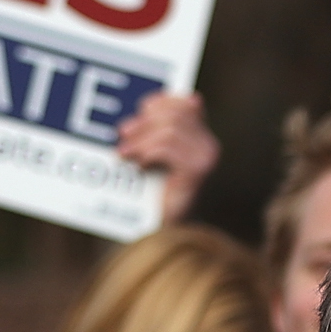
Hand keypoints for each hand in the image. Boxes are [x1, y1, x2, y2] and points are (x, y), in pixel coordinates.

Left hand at [116, 89, 219, 222]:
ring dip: (141, 140)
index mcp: (201, 137)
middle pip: (176, 115)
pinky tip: (140, 165)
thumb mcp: (151, 155)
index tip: (139, 111)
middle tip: (122, 134)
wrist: (162, 229)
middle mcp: (208, 145)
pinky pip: (167, 148)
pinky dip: (148, 153)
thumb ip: (154, 131)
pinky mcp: (196, 172)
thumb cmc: (154, 194)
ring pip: (170, 130)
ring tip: (125, 153)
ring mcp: (205, 158)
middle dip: (145, 122)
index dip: (160, 102)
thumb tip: (147, 105)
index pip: (185, 103)